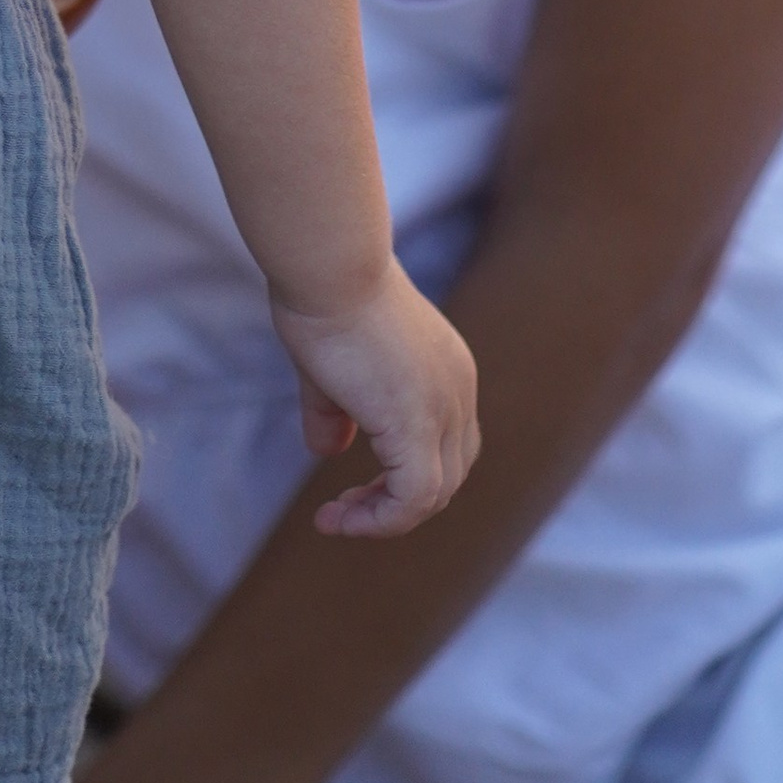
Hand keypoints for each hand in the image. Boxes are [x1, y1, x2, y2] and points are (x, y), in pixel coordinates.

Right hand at [272, 261, 479, 536]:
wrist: (329, 263)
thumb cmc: (323, 295)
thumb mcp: (332, 365)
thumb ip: (338, 412)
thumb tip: (329, 451)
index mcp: (448, 369)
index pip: (447, 445)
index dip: (404, 474)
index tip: (353, 486)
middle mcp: (459, 390)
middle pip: (448, 474)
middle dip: (396, 500)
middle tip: (346, 508)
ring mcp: (444, 407)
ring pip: (434, 492)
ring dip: (385, 516)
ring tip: (338, 519)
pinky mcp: (416, 424)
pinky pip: (413, 499)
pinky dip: (380, 519)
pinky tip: (339, 518)